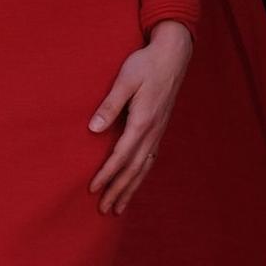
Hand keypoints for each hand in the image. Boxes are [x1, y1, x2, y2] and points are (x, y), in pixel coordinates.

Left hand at [87, 20, 192, 214]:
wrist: (173, 55)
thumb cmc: (146, 64)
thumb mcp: (125, 79)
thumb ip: (110, 105)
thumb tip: (93, 129)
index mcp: (142, 121)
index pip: (121, 156)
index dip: (106, 175)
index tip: (92, 189)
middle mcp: (152, 131)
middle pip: (133, 169)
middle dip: (118, 190)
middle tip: (103, 210)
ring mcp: (158, 132)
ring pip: (143, 168)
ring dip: (130, 189)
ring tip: (118, 208)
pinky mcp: (159, 129)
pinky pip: (150, 160)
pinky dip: (141, 176)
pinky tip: (136, 184)